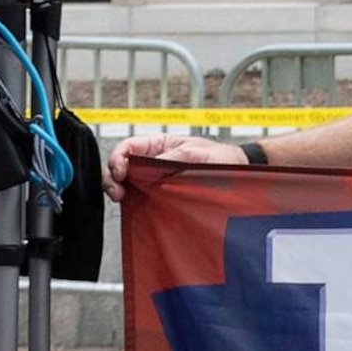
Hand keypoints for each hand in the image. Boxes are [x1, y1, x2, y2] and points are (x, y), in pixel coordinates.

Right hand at [106, 133, 247, 202]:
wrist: (239, 174)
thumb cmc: (221, 158)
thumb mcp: (196, 153)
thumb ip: (171, 158)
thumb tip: (147, 166)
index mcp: (158, 145)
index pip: (127, 148)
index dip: (117, 158)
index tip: (122, 172)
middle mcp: (152, 161)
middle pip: (120, 167)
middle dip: (113, 178)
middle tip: (118, 192)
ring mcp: (154, 179)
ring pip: (127, 183)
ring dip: (120, 189)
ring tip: (122, 198)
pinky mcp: (159, 195)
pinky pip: (140, 196)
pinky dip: (132, 200)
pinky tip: (133, 205)